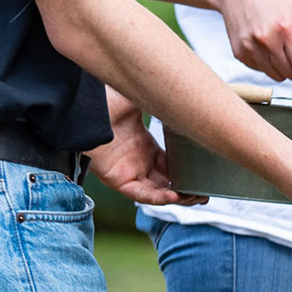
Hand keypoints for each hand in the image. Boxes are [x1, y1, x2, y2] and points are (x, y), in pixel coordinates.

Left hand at [88, 87, 205, 206]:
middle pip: (169, 181)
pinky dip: (160, 198)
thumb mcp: (140, 100)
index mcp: (144, 146)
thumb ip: (160, 100)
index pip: (170, 164)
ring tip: (198, 197)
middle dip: (189, 188)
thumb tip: (183, 94)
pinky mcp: (119, 181)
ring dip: (180, 197)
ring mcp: (129, 172)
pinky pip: (143, 195)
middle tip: (207, 191)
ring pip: (159, 192)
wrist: (84, 110)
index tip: (204, 173)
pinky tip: (176, 195)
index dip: (187, 171)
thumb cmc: (107, 103)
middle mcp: (138, 161)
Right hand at [218, 0, 291, 80]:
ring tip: (277, 44)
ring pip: (278, 76)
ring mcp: (251, 48)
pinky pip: (262, 71)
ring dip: (282, 66)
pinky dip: (267, 62)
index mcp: (287, 28)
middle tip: (291, 46)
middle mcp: (267, 40)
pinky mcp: (240, 53)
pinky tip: (263, 44)